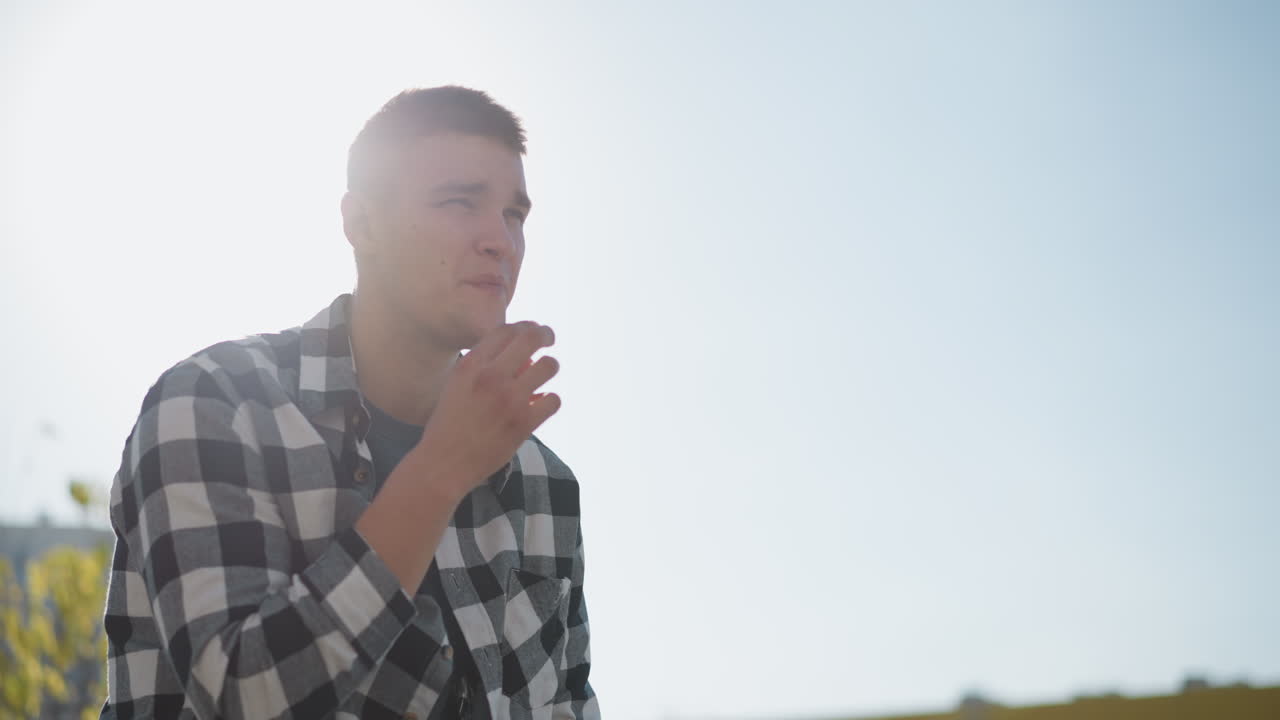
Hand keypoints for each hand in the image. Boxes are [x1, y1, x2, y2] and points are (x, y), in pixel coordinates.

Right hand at [414, 321, 560, 498]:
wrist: (443, 464)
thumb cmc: (448, 425)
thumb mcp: (455, 385)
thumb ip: (480, 366)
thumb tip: (510, 352)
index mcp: (471, 365)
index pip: (506, 330)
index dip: (523, 326)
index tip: (530, 330)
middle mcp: (491, 377)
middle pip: (531, 338)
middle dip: (545, 334)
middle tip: (549, 338)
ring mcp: (509, 399)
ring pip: (549, 367)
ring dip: (550, 367)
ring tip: (546, 373)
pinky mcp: (524, 422)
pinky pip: (553, 400)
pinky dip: (550, 400)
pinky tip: (542, 404)